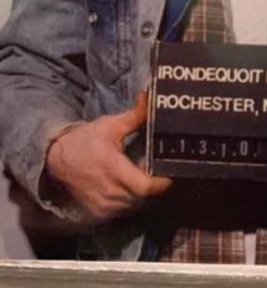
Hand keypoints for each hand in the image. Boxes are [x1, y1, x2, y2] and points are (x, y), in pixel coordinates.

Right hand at [45, 91, 171, 221]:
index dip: (161, 182)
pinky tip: (125, 184)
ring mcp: (103, 205)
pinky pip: (121, 210)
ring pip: (133, 204)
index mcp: (114, 170)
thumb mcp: (111, 126)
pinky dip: (127, 199)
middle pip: (143, 196)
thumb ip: (135, 115)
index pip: (146, 187)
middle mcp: (109, 192)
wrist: (55, 160)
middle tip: (152, 168)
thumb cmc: (85, 140)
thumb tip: (149, 97)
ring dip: (139, 191)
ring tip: (138, 174)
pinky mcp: (98, 212)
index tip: (168, 172)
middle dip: (151, 183)